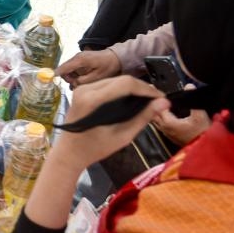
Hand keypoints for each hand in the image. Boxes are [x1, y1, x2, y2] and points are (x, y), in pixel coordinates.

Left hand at [51, 76, 169, 171]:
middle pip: (121, 79)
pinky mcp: (82, 91)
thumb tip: (164, 103)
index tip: (161, 98)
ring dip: (132, 88)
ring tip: (147, 100)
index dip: (147, 89)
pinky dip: (121, 90)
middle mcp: (85, 89)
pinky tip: (131, 99)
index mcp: (93, 100)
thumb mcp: (122, 136)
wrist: (69, 152)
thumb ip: (143, 118)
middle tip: (157, 101)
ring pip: (114, 80)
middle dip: (142, 88)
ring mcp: (82, 89)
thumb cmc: (94, 149)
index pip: (126, 84)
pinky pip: (107, 85)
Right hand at [56, 49, 120, 87]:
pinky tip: (82, 77)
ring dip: (72, 76)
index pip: (64, 68)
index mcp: (80, 60)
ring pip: (68, 69)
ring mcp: (78, 57)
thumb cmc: (108, 66)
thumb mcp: (97, 77)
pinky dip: (75, 73)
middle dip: (68, 78)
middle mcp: (77, 57)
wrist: (115, 57)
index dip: (56, 74)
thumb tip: (73, 84)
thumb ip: (83, 81)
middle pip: (64, 69)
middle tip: (76, 84)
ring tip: (81, 81)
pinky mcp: (80, 58)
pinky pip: (73, 67)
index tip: (51, 80)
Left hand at [151, 85, 209, 145]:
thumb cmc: (202, 133)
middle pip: (153, 113)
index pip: (157, 107)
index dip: (156, 97)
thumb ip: (194, 101)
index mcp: (168, 122)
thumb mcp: (200, 115)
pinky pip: (159, 123)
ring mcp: (166, 132)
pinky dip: (159, 115)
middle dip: (152, 103)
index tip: (154, 88)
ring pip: (155, 119)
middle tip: (152, 92)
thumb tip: (188, 86)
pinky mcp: (169, 135)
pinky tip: (164, 111)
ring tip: (156, 100)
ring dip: (155, 110)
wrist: (205, 146)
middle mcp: (164, 128)